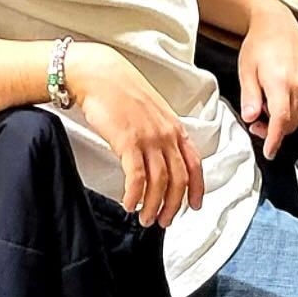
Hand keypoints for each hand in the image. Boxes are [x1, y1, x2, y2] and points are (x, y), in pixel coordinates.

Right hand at [70, 42, 203, 227]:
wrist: (100, 75)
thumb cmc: (121, 92)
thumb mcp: (151, 111)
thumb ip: (160, 133)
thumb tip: (161, 157)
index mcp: (174, 127)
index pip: (195, 163)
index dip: (197, 188)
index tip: (195, 206)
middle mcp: (166, 134)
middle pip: (178, 179)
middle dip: (173, 205)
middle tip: (165, 221)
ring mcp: (149, 138)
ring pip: (159, 182)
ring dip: (153, 206)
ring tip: (145, 219)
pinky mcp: (128, 142)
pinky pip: (137, 178)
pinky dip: (135, 196)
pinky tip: (129, 204)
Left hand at [237, 6, 297, 159]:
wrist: (277, 23)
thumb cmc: (260, 43)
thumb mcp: (246, 70)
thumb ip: (249, 96)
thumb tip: (251, 117)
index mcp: (280, 83)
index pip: (281, 121)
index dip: (275, 140)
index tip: (269, 151)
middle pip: (291, 123)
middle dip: (275, 131)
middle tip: (257, 122)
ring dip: (286, 123)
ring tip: (268, 110)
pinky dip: (297, 113)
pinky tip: (283, 103)